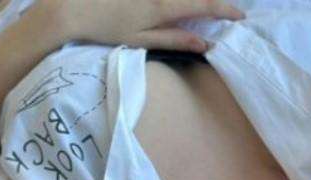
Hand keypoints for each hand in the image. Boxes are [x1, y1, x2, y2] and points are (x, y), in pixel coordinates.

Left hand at [52, 0, 245, 51]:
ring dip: (196, 0)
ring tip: (204, 7)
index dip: (226, 10)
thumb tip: (205, 45)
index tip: (240, 17)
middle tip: (225, 11)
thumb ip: (175, 40)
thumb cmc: (105, 28)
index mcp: (164, 6)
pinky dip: (175, 0)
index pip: (205, 5)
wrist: (70, 7)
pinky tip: (179, 6)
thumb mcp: (142, 40)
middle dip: (213, 0)